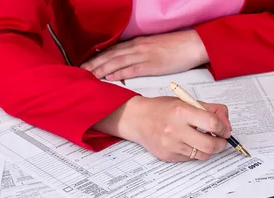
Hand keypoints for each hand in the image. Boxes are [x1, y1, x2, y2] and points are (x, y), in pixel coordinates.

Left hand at [80, 29, 208, 80]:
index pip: (112, 50)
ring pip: (116, 62)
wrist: (194, 44)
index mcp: (138, 43)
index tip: (86, 64)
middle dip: (94, 63)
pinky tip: (108, 78)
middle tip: (79, 71)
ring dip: (101, 69)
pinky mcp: (152, 65)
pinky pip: (131, 69)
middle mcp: (137, 48)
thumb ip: (142, 53)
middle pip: (110, 56)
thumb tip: (132, 62)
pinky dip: (118, 73)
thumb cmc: (178, 47)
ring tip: (88, 75)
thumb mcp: (156, 48)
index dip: (98, 57)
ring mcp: (144, 55)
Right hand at [93, 96, 231, 161]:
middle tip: (221, 140)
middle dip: (221, 144)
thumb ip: (210, 110)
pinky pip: (191, 158)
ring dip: (209, 150)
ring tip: (205, 141)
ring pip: (202, 155)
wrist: (137, 119)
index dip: (224, 128)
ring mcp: (171, 146)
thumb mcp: (187, 101)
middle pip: (210, 145)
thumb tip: (227, 125)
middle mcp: (176, 130)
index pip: (212, 123)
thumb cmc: (163, 109)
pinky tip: (189, 143)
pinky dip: (195, 152)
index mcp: (182, 112)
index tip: (225, 130)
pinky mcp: (168, 156)